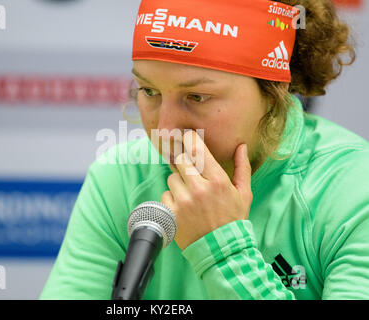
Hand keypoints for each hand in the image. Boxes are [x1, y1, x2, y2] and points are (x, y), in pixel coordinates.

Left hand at [161, 130, 252, 250]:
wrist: (222, 251)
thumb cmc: (233, 220)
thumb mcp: (244, 194)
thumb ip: (242, 168)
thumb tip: (241, 146)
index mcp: (217, 181)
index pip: (196, 148)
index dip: (189, 139)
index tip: (187, 137)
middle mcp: (198, 189)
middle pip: (180, 160)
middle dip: (184, 163)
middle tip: (191, 172)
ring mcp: (183, 202)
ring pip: (171, 178)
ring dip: (179, 183)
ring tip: (191, 196)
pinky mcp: (172, 213)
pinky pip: (165, 195)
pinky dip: (172, 199)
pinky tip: (184, 208)